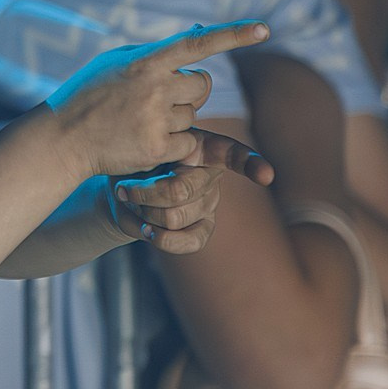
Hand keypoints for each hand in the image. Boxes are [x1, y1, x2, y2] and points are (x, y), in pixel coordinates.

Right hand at [38, 22, 269, 178]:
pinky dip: (172, 144)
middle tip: (155, 98)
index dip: (234, 35)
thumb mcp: (117, 61)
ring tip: (138, 120)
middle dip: (189, 91)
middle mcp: (154, 88)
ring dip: (175, 118)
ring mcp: (157, 120)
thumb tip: (200, 33)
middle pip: (203, 86)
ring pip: (193, 115)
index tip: (265, 29)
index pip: (197, 43)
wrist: (62, 137)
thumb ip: (157, 51)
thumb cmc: (89, 93)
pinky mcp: (157, 149)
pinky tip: (141, 139)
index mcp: (145, 61)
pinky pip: (186, 143)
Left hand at [106, 141, 269, 253]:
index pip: (232, 154)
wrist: (120, 190)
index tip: (266, 176)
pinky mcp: (203, 229)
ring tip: (134, 203)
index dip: (250, 164)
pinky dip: (161, 239)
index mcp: (202, 147)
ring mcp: (210, 203)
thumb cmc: (132, 163)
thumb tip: (161, 190)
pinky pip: (189, 241)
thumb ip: (151, 165)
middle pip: (179, 191)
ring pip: (174, 217)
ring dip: (144, 213)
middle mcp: (211, 175)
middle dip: (143, 194)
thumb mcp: (136, 154)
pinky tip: (146, 230)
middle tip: (126, 188)